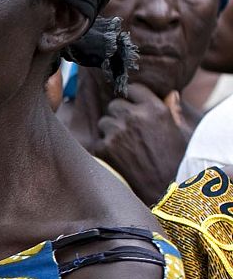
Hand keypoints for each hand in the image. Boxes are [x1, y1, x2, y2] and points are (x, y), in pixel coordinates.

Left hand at [94, 86, 189, 203]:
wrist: (166, 189)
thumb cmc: (177, 159)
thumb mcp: (180, 130)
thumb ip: (170, 110)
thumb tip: (169, 93)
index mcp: (155, 108)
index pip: (133, 89)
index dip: (132, 97)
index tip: (132, 105)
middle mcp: (135, 116)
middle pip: (114, 105)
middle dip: (119, 115)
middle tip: (128, 130)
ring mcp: (117, 132)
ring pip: (104, 122)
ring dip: (110, 131)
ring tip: (125, 145)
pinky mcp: (105, 148)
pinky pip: (98, 141)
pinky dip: (105, 149)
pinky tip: (120, 157)